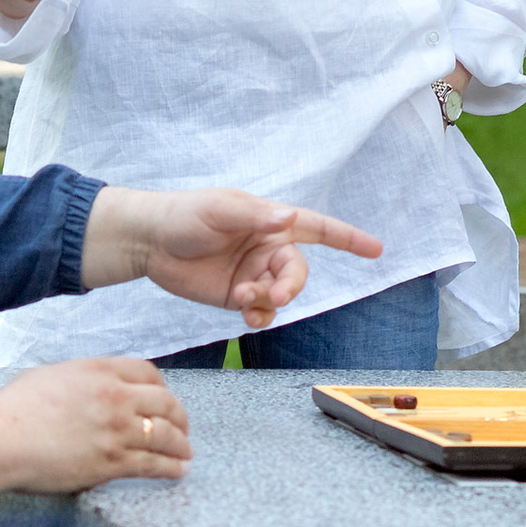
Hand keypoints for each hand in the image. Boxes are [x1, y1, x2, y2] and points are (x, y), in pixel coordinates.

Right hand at [0, 357, 189, 501]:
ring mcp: (117, 430)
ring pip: (166, 436)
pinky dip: (171, 468)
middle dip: (180, 417)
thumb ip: (80, 379)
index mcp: (100, 370)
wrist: (0, 438)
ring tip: (186, 453)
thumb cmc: (13, 408)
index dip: (162, 387)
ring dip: (182, 446)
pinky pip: (154, 465)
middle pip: (166, 403)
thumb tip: (87, 389)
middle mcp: (115, 397)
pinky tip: (178, 471)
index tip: (164, 398)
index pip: (147, 372)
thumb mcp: (51, 375)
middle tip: (182, 427)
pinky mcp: (112, 462)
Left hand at [81, 187, 383, 328]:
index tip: (376, 250)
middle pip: (298, 272)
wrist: (149, 242)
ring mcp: (253, 274)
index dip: (348, 238)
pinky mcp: (236, 296)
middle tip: (272, 295)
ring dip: (270, 302)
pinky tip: (246, 315)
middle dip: (291, 286)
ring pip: (282, 295)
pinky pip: (262, 312)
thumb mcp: (219, 209)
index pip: (318, 228)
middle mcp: (267, 248)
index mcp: (270, 221)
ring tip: (244, 300)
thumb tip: (288, 220)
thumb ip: (255, 216)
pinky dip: (259, 316)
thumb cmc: (184, 215)